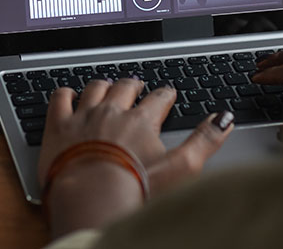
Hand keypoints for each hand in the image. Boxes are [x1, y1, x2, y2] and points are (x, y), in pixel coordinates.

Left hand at [38, 79, 233, 237]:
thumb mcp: (181, 168)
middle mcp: (112, 111)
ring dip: (102, 86)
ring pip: (94, 88)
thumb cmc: (135, 188)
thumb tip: (224, 119)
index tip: (167, 93)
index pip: (158, 98)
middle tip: (137, 86)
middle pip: (124, 88)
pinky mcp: (58, 126)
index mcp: (141, 120)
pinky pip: (60, 97)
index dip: (165, 95)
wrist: (92, 198)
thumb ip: (205, 141)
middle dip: (133, 85)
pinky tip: (68, 95)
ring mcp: (83, 116)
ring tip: (106, 87)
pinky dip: (65, 93)